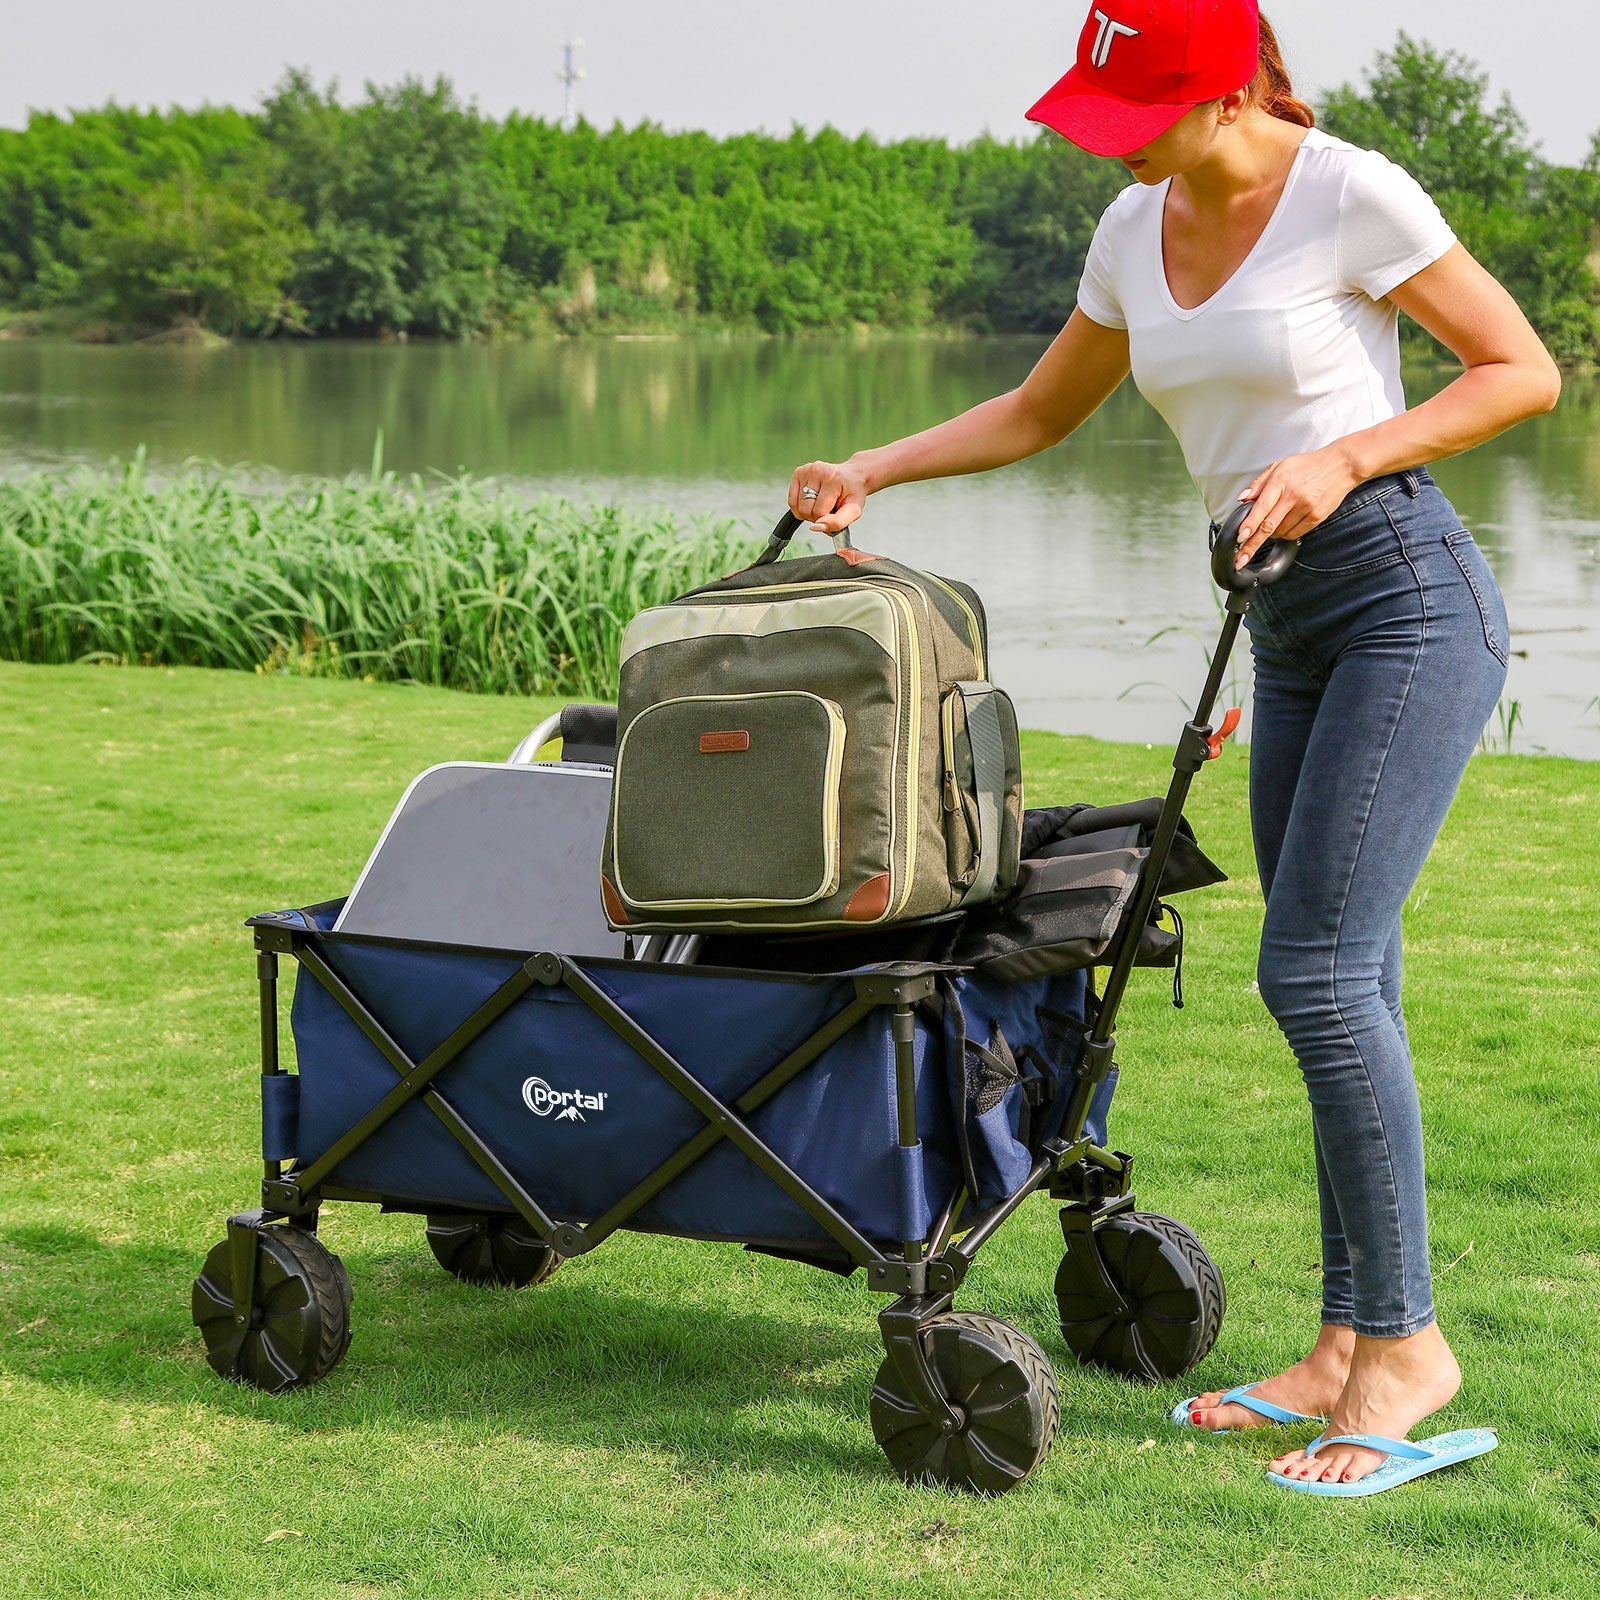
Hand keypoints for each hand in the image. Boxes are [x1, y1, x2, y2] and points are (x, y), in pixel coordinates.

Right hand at [788, 459, 867, 532]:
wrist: (853, 476)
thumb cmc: (853, 493)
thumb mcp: (853, 511)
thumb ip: (837, 523)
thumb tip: (815, 527)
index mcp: (831, 478)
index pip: (818, 513)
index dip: (826, 519)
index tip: (834, 511)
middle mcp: (816, 470)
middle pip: (805, 510)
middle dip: (816, 515)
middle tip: (828, 507)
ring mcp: (805, 470)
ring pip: (797, 507)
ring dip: (808, 511)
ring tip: (822, 502)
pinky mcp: (798, 472)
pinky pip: (791, 501)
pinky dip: (800, 506)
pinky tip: (812, 500)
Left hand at [1235, 445, 1361, 566]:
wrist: (1341, 465)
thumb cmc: (1309, 465)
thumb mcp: (1280, 465)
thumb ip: (1259, 483)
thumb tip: (1242, 499)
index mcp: (1281, 480)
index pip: (1261, 507)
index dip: (1249, 525)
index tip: (1240, 538)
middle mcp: (1294, 495)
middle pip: (1268, 526)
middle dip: (1252, 545)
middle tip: (1241, 558)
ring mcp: (1306, 507)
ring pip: (1280, 532)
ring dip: (1271, 534)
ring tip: (1274, 522)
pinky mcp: (1317, 516)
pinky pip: (1295, 534)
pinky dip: (1286, 533)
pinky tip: (1286, 525)